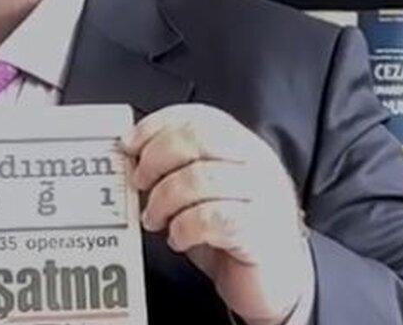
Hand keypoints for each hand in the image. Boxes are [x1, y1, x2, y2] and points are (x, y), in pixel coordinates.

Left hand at [121, 104, 314, 324]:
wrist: (272, 285)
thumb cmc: (231, 235)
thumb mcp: (201, 194)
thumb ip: (176, 170)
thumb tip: (133, 157)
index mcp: (243, 147)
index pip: (200, 117)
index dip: (159, 125)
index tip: (129, 143)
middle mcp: (257, 164)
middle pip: (199, 138)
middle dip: (157, 158)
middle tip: (139, 182)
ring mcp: (264, 196)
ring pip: (200, 178)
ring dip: (163, 199)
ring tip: (154, 218)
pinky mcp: (260, 231)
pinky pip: (212, 218)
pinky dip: (184, 227)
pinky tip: (178, 238)